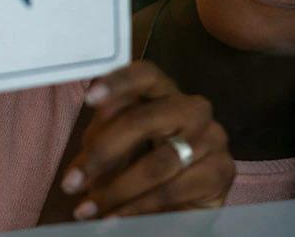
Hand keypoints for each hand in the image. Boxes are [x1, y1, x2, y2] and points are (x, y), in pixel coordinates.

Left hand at [58, 61, 234, 219]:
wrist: (180, 205)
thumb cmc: (141, 164)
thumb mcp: (114, 147)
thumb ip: (103, 135)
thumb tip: (91, 137)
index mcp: (164, 92)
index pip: (145, 75)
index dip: (118, 83)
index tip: (90, 98)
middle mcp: (192, 108)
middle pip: (146, 119)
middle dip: (104, 152)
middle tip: (71, 182)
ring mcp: (212, 137)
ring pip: (158, 162)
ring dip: (116, 190)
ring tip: (87, 209)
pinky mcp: (222, 170)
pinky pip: (173, 190)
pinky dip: (137, 208)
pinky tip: (115, 219)